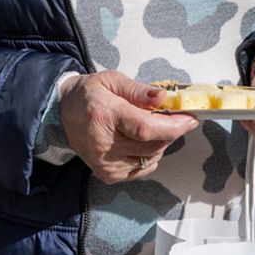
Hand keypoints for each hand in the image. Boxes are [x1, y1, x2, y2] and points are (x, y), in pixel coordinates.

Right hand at [58, 71, 197, 182]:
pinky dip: (149, 155)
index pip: (145, 128)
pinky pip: (142, 168)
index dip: (172, 126)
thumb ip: (139, 90)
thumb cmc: (90, 94)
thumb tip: (163, 97)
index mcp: (105, 115)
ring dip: (160, 143)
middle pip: (152, 144)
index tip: (191, 119)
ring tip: (150, 126)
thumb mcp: (112, 80)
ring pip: (151, 158)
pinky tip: (140, 141)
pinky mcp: (108, 175)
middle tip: (172, 117)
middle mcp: (104, 144)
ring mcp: (105, 163)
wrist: (63, 113)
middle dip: (170, 131)